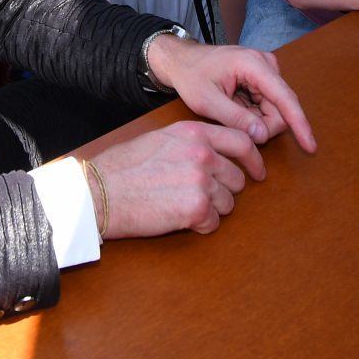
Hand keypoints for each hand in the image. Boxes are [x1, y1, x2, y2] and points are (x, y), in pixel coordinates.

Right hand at [88, 120, 263, 237]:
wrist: (100, 191)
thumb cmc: (123, 168)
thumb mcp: (161, 139)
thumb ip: (191, 142)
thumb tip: (215, 154)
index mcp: (194, 132)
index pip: (242, 141)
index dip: (254, 160)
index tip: (258, 172)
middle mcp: (202, 153)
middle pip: (237, 178)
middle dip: (225, 191)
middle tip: (202, 197)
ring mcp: (201, 181)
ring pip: (228, 203)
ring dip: (211, 209)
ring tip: (182, 206)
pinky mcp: (196, 208)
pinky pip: (213, 222)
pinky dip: (199, 225)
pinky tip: (178, 218)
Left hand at [148, 34, 316, 152]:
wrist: (183, 61)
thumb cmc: (191, 76)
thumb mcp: (207, 101)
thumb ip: (236, 119)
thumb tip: (264, 136)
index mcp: (253, 64)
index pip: (284, 98)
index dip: (299, 123)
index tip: (310, 145)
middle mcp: (266, 64)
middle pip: (280, 107)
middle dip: (262, 125)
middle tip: (232, 123)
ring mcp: (267, 69)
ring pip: (275, 109)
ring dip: (256, 119)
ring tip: (229, 110)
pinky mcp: (264, 77)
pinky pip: (268, 105)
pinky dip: (253, 114)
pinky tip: (234, 106)